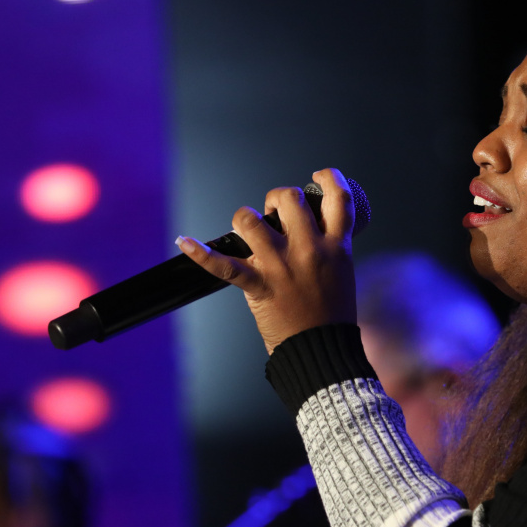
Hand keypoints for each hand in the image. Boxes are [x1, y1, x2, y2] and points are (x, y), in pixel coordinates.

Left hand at [177, 168, 357, 352]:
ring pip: (252, 221)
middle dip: (278, 198)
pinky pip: (223, 265)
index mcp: (337, 246)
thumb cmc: (333, 314)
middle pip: (289, 199)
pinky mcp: (259, 285)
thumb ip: (327, 247)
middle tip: (275, 212)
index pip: (339, 198)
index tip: (319, 176)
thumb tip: (306, 225)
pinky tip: (184, 241)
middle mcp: (310, 250)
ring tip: (248, 225)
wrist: (322, 350)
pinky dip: (200, 253)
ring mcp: (282, 267)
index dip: (329, 178)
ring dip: (246, 217)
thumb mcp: (342, 271)